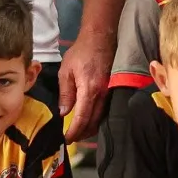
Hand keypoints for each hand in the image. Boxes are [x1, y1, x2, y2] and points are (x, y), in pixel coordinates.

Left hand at [60, 23, 113, 137]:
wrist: (101, 38)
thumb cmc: (81, 52)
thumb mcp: (66, 71)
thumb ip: (66, 93)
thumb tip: (64, 112)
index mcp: (89, 90)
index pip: (82, 118)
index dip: (74, 131)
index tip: (66, 139)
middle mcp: (103, 94)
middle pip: (94, 122)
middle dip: (82, 134)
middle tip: (71, 139)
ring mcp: (111, 93)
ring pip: (102, 118)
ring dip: (90, 129)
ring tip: (79, 133)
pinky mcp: (114, 91)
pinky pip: (106, 111)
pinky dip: (97, 120)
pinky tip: (90, 121)